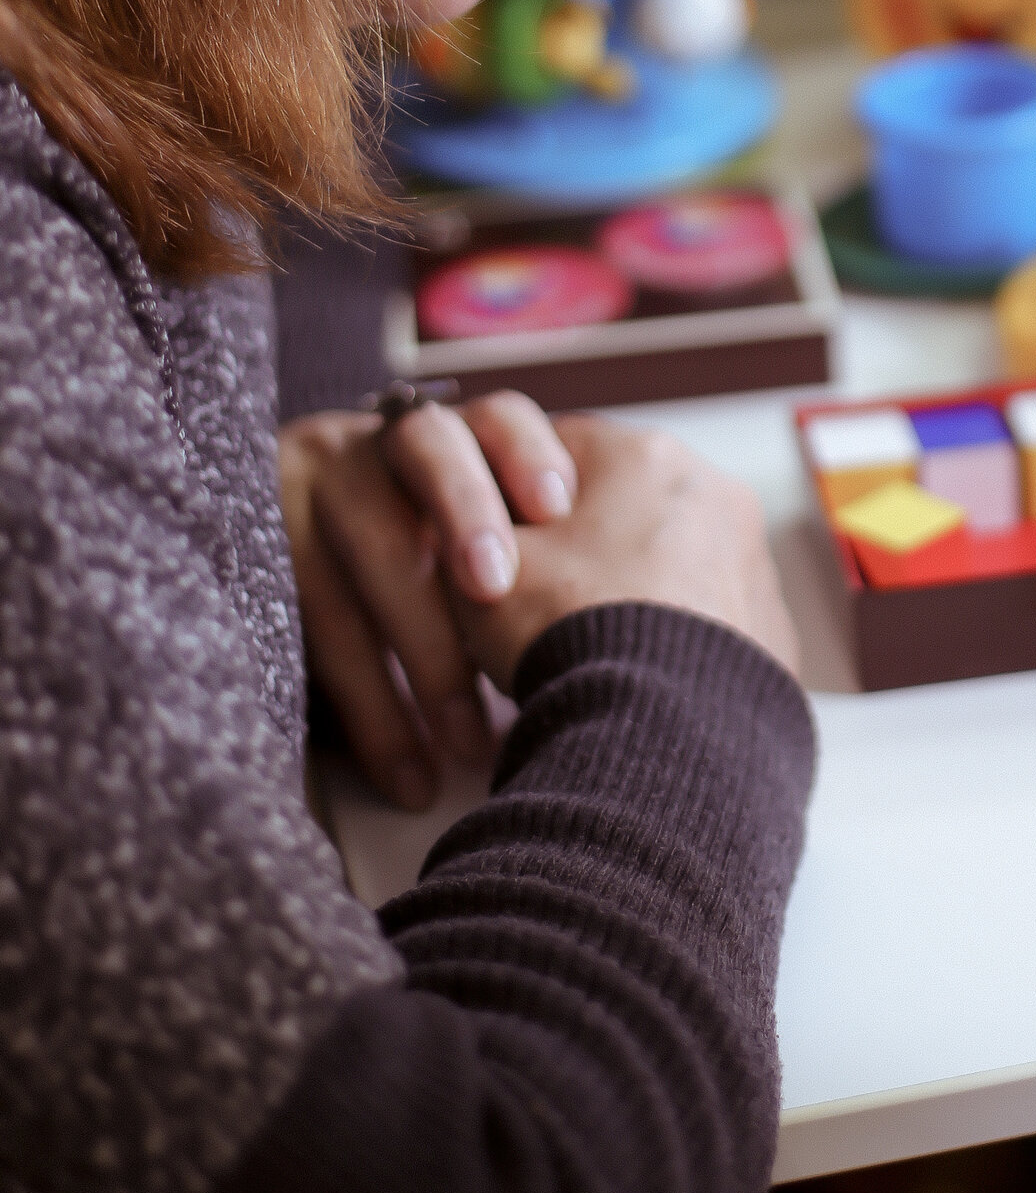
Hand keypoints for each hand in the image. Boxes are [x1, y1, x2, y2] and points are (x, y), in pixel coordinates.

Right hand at [281, 393, 577, 811]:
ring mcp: (313, 486)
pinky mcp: (264, 548)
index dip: (524, 456)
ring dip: (431, 653)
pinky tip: (408, 774)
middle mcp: (372, 442)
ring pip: (377, 548)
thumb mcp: (476, 558)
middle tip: (495, 590)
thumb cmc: (426, 591)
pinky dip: (373, 709)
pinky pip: (319, 625)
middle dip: (469, 516)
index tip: (555, 507)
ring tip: (472, 744)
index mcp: (443, 436)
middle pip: (430, 451)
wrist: (240, 586)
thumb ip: (526, 555)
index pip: (494, 418)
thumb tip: (638, 612)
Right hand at [445, 416, 798, 691]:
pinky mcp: (775, 625)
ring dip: (638, 591)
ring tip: (592, 648)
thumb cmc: (564, 628)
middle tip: (544, 604)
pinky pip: (712, 618)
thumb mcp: (481, 562)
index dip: (516, 500)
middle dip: (588, 547)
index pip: (561, 451)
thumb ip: (482, 526)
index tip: (498, 546)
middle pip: (628, 506)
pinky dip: (680, 638)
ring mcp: (754, 558)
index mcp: (643, 453)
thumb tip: (486, 530)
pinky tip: (643, 675)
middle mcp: (715, 490)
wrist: (657, 724)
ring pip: (675, 562)